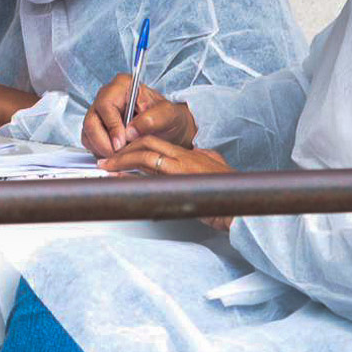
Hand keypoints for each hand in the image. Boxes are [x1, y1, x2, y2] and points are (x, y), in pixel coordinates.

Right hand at [81, 72, 197, 157]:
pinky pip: (90, 141)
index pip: (105, 105)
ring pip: (88, 133)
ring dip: (102, 149)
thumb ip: (152, 119)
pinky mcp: (97, 127)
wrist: (170, 128)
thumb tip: (130, 131)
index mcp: (122, 86)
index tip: (121, 143)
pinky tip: (117, 155)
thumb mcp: (169, 115)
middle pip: (91, 121)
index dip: (112, 127)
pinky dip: (100, 151)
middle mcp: (107, 97)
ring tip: (121, 156)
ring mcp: (99, 113)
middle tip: (118, 155)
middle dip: (103, 142)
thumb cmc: (169, 118)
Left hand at [98, 137, 235, 230]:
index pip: (157, 142)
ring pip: (146, 152)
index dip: (136, 146)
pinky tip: (118, 175)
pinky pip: (150, 168)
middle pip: (148, 142)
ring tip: (107, 165)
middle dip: (124, 148)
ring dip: (122, 158)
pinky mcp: (180, 177)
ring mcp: (183, 166)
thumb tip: (196, 156)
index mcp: (191, 155)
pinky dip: (130, 170)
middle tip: (108, 158)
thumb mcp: (214, 173)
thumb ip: (203, 162)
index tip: (122, 153)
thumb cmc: (229, 197)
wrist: (243, 209)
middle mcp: (186, 156)